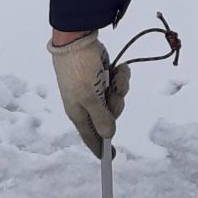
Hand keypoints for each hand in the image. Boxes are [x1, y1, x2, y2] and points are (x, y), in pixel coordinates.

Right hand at [46, 29, 129, 157]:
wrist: (77, 38)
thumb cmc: (79, 69)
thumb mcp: (90, 96)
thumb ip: (101, 117)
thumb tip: (108, 136)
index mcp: (79, 112)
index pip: (90, 136)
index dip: (99, 147)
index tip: (109, 160)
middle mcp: (87, 103)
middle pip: (110, 116)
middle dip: (116, 103)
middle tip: (112, 91)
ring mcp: (96, 89)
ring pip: (117, 97)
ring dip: (120, 86)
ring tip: (115, 74)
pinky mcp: (103, 76)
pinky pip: (118, 83)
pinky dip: (120, 75)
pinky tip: (118, 67)